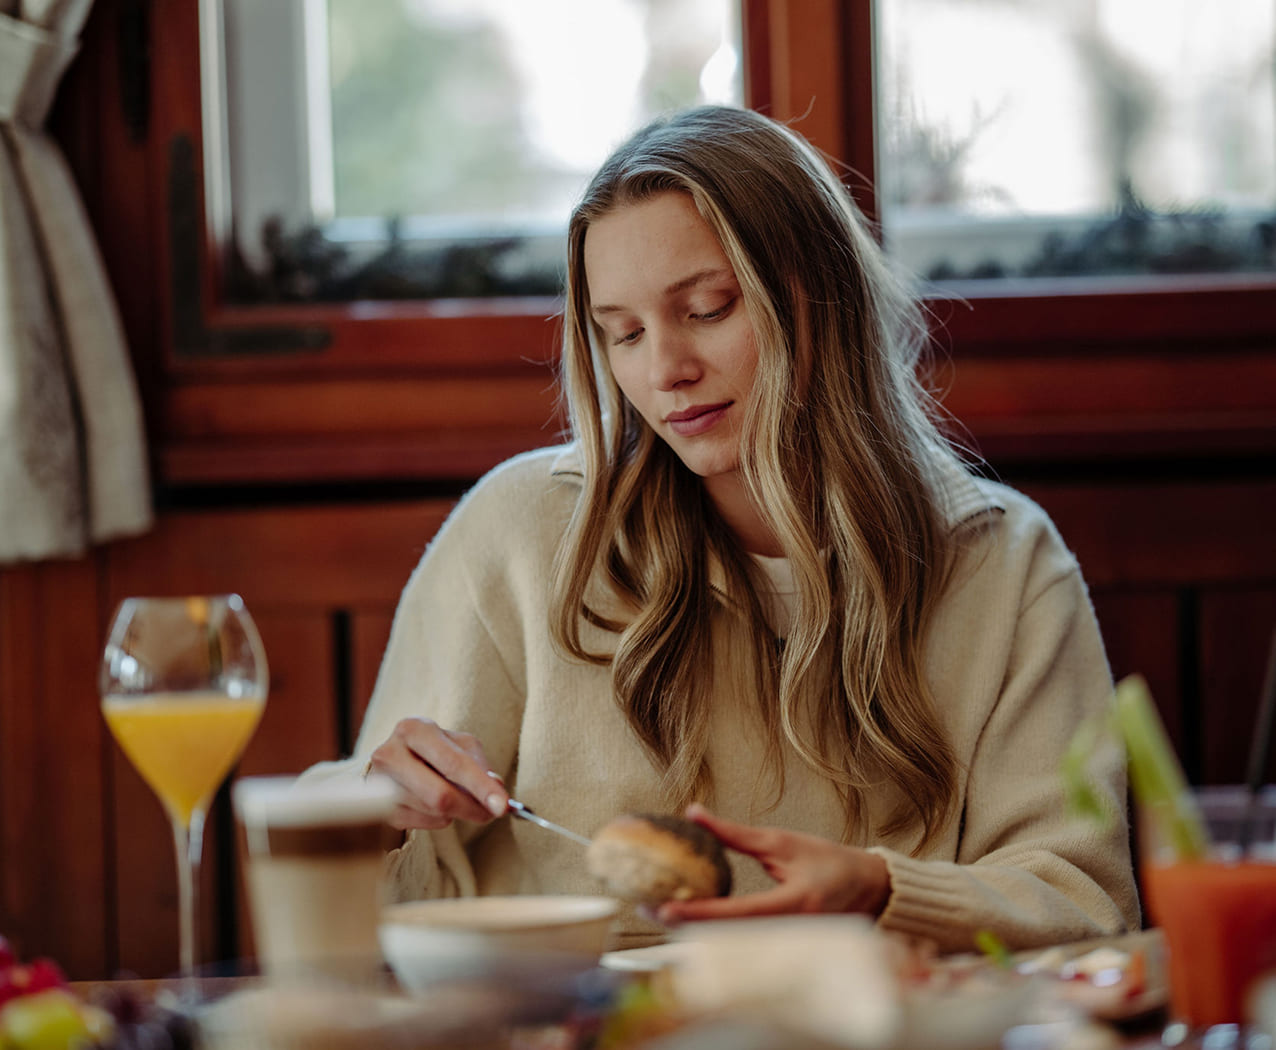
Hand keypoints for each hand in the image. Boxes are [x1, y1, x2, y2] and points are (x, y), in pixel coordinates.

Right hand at [367, 717, 508, 830]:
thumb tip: (496, 789)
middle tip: (491, 814)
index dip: (481, 786)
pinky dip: (438, 819)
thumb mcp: (459, 747)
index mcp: (415, 729)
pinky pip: (420, 823)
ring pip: (432, 811)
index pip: (453, 763)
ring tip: (460, 800)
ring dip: (456, 812)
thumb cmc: (434, 752)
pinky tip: (436, 805)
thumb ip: (479, 766)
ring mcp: (380, 783)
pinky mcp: (376, 808)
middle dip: (472, 808)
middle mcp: (391, 753)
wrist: (394, 761)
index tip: (503, 806)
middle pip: (440, 795)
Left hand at [654, 803, 890, 925]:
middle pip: (729, 937)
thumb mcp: (781, 841)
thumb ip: (735, 834)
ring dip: (696, 929)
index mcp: (793, 903)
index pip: (738, 913)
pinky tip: (690, 918)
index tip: (666, 907)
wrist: (867, 889)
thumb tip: (694, 814)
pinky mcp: (783, 947)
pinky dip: (714, 931)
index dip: (699, 913)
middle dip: (686, 925)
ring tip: (658, 910)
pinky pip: (743, 942)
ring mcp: (788, 944)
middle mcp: (791, 931)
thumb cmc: (827, 862)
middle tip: (648, 907)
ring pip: (733, 943)